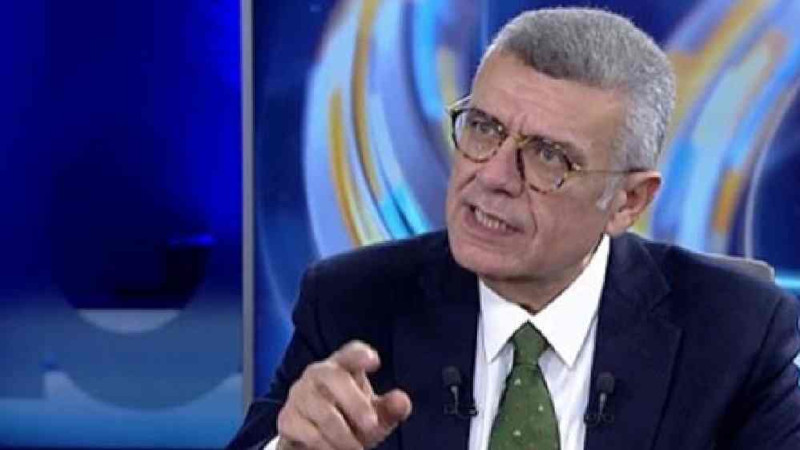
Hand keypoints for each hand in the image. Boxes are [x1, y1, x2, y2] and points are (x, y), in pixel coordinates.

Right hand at [276, 341, 411, 449]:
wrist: (312, 445)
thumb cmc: (350, 421)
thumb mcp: (375, 417)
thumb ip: (391, 409)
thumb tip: (402, 401)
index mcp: (342, 366)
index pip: (350, 353)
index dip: (360, 354)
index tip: (375, 361)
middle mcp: (317, 374)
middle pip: (333, 376)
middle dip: (355, 402)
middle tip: (372, 426)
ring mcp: (299, 395)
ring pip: (322, 410)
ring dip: (343, 435)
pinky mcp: (287, 419)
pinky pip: (307, 432)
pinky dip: (325, 446)